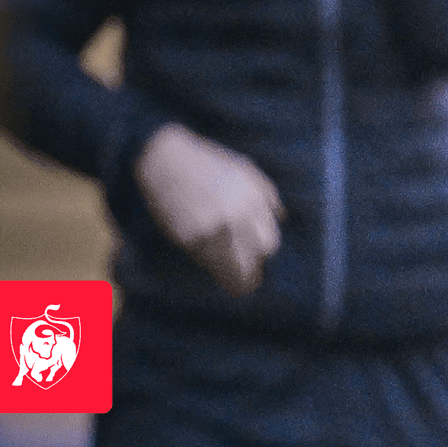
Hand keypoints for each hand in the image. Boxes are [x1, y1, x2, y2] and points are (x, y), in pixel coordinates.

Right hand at [135, 124, 283, 295]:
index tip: (258, 256)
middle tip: (250, 278)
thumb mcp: (245, 170)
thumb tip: (280, 217)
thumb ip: (265, 194)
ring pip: (230, 268)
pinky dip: (211, 266)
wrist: (167, 160)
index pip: (269, 242)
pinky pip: (206, 262)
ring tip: (237, 286)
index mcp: (252, 199)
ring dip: (233, 277)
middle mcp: (235, 215)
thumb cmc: (208, 164)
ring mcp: (212, 227)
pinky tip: (211, 265)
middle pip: (253, 259)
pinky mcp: (188, 237)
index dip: (263, 251)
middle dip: (252, 269)